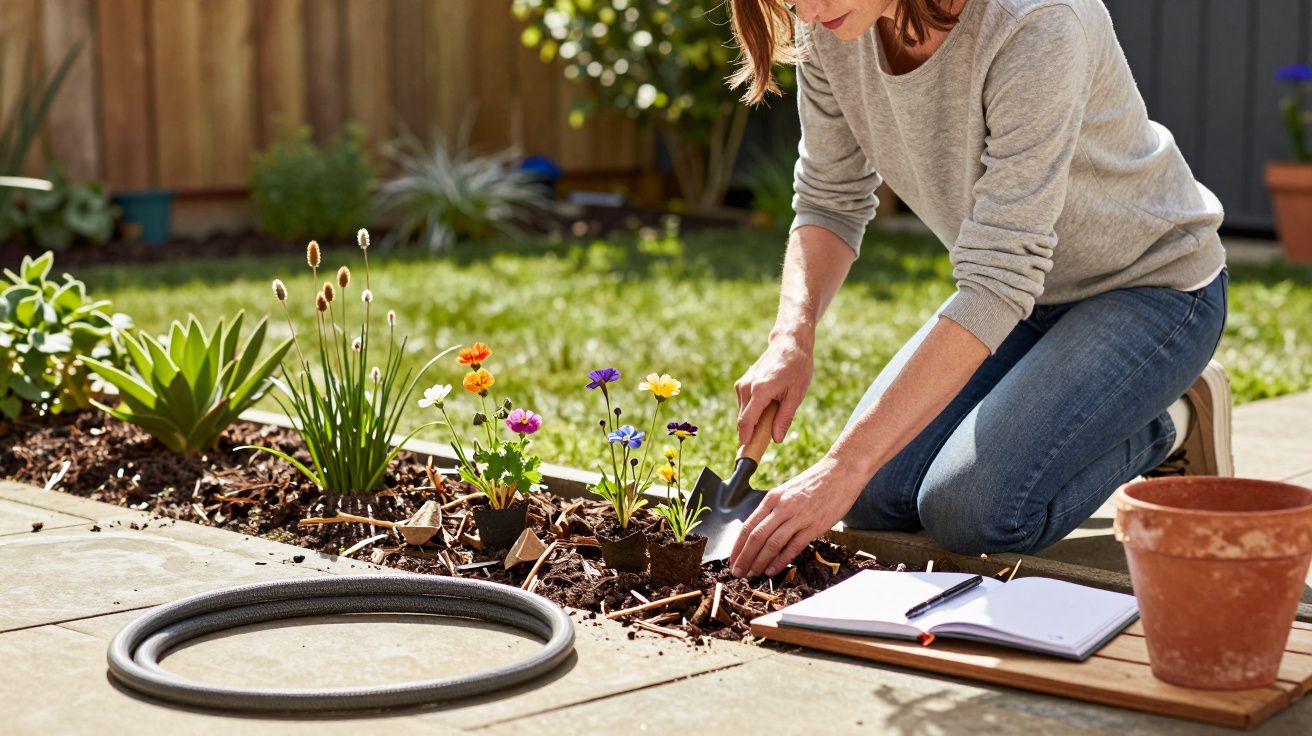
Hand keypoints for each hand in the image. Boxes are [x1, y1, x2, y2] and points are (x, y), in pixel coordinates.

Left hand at [729, 455, 863, 577]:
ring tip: (753, 574)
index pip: (748, 525)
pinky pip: (793, 547)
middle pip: (756, 537)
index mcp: (773, 497)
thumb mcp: (788, 490)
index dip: (738, 546)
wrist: (842, 471)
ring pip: (772, 544)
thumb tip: (760, 531)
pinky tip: (772, 570)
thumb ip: (774, 509)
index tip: (732, 559)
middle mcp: (782, 507)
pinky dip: (780, 561)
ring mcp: (799, 517)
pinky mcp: (815, 526)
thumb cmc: (815, 482)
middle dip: (744, 558)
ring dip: (759, 562)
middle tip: (737, 572)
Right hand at [735, 330, 813, 445]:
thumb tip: (776, 439)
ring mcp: (742, 384)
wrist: (789, 343)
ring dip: (756, 419)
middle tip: (772, 433)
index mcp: (760, 391)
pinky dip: (755, 410)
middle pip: (744, 420)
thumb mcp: (796, 395)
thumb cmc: (796, 367)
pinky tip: (770, 401)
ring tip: (776, 407)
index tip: (747, 454)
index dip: (745, 440)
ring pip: (744, 413)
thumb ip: (784, 418)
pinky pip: (745, 405)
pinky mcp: (742, 383)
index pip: (746, 422)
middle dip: (755, 431)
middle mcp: (746, 387)